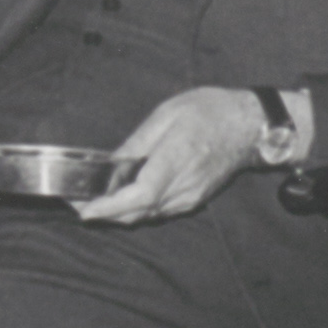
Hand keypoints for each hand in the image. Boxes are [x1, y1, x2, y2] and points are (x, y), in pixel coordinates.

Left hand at [75, 87, 263, 225]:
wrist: (249, 126)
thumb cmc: (210, 112)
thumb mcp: (168, 114)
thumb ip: (138, 142)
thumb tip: (112, 163)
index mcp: (176, 160)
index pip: (139, 195)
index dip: (110, 206)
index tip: (85, 210)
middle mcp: (184, 186)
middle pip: (138, 212)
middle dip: (106, 213)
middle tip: (78, 204)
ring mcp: (190, 197)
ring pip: (147, 216)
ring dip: (120, 213)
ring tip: (95, 202)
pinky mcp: (194, 200)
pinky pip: (159, 211)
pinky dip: (138, 209)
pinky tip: (124, 198)